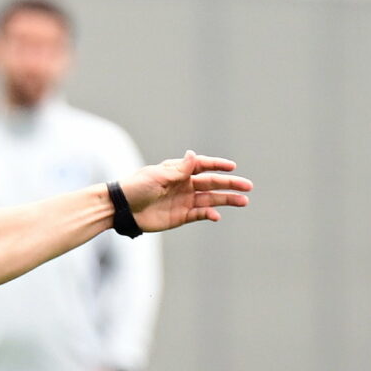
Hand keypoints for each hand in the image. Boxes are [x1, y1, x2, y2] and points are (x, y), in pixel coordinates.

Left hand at [118, 152, 250, 230]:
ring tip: (243, 201)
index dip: (217, 165)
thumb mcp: (158, 176)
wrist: (122, 209)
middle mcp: (184, 184)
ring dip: (226, 200)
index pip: (203, 166)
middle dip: (230, 184)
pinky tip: (217, 216)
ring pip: (210, 199)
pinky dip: (209, 214)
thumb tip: (194, 154)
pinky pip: (200, 214)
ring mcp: (184, 200)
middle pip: (212, 183)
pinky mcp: (181, 216)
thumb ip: (179, 169)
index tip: (231, 167)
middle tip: (247, 186)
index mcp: (178, 170)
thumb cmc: (137, 187)